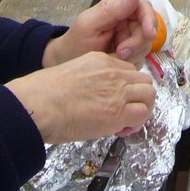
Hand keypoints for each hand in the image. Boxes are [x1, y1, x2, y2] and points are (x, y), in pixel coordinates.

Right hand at [6, 52, 155, 142]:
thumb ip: (91, 79)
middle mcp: (114, 73)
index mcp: (101, 60)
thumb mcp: (73, 73)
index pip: (129, 71)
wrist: (41, 104)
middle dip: (140, 97)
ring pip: (149, 95)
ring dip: (142, 109)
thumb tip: (96, 96)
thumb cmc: (45, 92)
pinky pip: (141, 115)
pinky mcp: (117, 112)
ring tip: (127, 122)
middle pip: (144, 81)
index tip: (118, 99)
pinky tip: (121, 130)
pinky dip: (136, 124)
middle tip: (127, 111)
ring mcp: (118, 91)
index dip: (128, 87)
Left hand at [44, 0, 157, 68]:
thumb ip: (112, 10)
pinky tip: (116, 63)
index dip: (150, 20)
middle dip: (137, 43)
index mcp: (118, 8)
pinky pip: (140, 58)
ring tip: (113, 58)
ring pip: (146, 45)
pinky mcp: (131, 55)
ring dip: (133, 54)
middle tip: (121, 53)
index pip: (143, 7)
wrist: (66, 64)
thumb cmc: (75, 42)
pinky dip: (130, 63)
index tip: (150, 35)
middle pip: (147, 29)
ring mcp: (130, 38)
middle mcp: (127, 21)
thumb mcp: (89, 24)